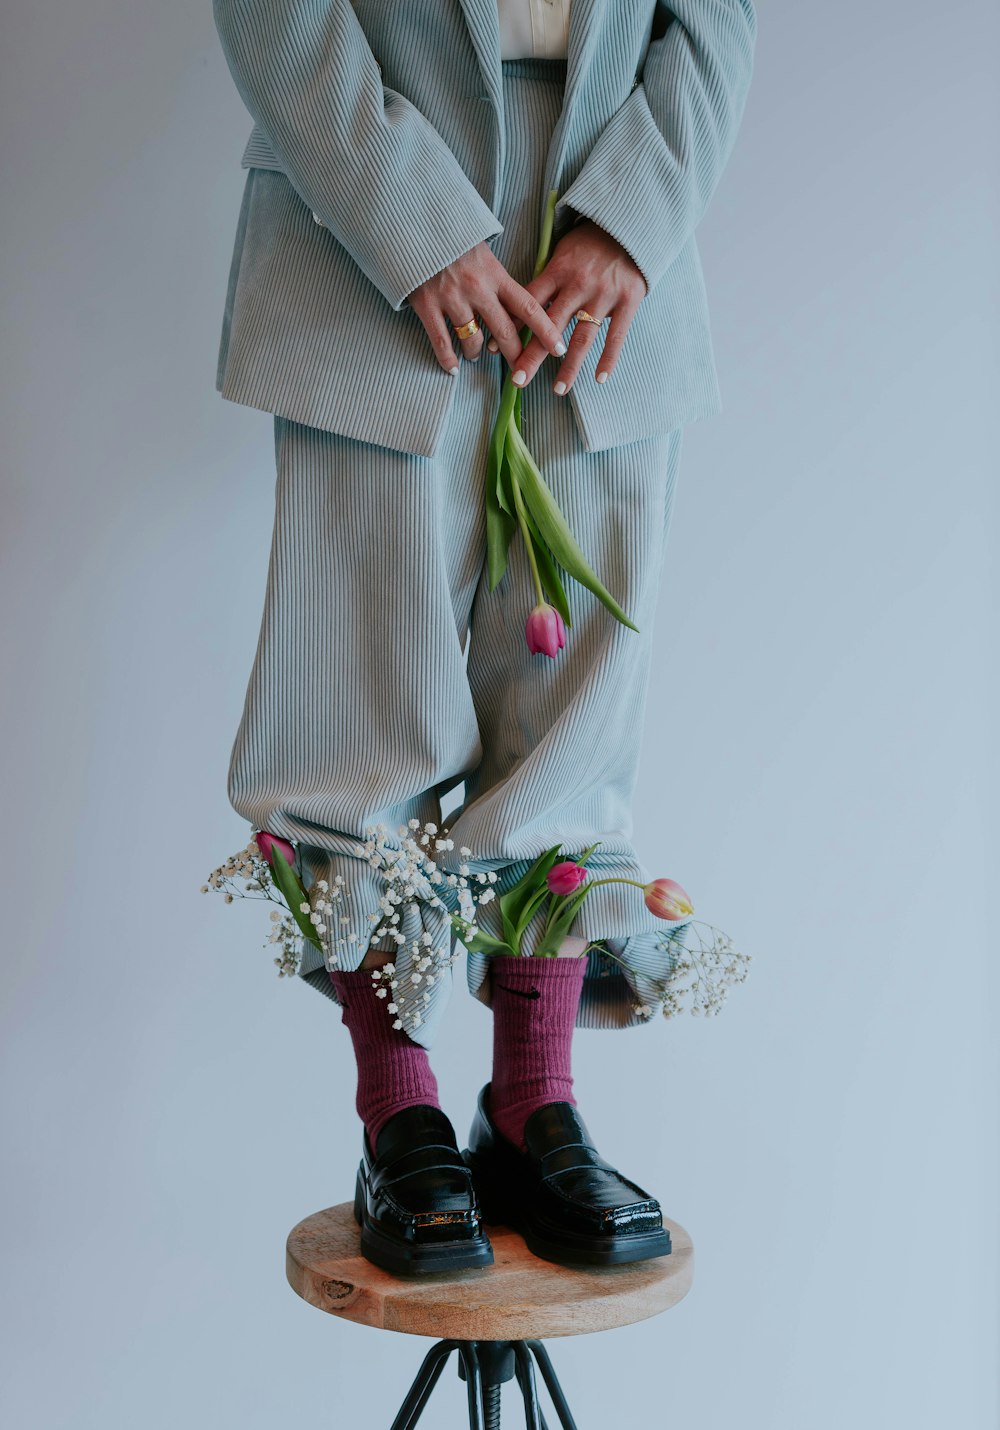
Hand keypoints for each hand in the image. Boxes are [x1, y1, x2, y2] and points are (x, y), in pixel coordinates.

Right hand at [406, 241, 567, 374]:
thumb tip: (513, 305)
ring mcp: (452, 298)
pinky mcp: (427, 305)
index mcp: (496, 274)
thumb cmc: (452, 240)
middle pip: (504, 332)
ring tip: (476, 355)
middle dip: (515, 355)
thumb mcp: (483, 252)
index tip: (558, 349)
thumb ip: (497, 279)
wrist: (413, 224)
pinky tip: (453, 367)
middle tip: (520, 371)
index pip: (529, 307)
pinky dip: (448, 360)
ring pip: (473, 341)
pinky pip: (442, 343)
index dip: (545, 331)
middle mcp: (478, 288)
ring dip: (477, 353)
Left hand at [494, 219, 648, 393]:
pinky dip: (608, 358)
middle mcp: (578, 285)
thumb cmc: (589, 242)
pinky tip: (599, 379)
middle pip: (550, 326)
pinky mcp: (628, 301)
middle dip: (533, 355)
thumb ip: (545, 282)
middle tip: (518, 380)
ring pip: (582, 337)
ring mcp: (603, 295)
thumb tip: (515, 310)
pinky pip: (616, 335)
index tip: (495, 351)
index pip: (529, 304)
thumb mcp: (561, 253)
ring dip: (569, 366)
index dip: (511, 327)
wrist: (630, 226)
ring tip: (558, 389)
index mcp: (558, 271)